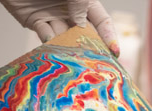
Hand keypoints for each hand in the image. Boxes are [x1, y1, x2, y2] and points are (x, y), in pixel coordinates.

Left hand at [0, 0, 119, 55]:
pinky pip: (46, 36)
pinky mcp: (36, 21)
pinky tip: (56, 52)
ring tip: (76, 61)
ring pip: (66, 37)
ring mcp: (54, 17)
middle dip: (91, 48)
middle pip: (85, 33)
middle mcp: (71, 10)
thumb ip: (79, 5)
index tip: (114, 52)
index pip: (102, 22)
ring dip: (70, 48)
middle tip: (96, 63)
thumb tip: (83, 26)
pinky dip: (50, 44)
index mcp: (84, 1)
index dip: (109, 36)